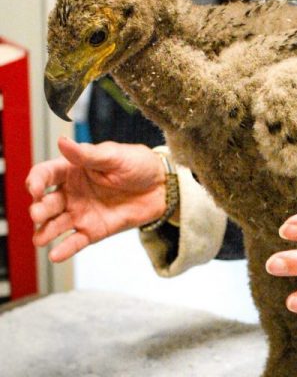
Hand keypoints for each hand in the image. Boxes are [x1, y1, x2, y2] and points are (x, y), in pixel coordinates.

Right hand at [27, 137, 166, 261]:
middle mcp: (72, 192)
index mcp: (73, 170)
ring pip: (57, 224)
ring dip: (46, 231)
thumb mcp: (114, 155)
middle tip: (38, 214)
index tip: (34, 188)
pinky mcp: (94, 230)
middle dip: (40, 209)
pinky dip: (65, 249)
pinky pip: (76, 241)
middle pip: (48, 202)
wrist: (162, 186)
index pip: (45, 174)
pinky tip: (55, 255)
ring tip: (40, 239)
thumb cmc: (138, 164)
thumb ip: (88, 154)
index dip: (36, 181)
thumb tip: (63, 142)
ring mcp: (81, 213)